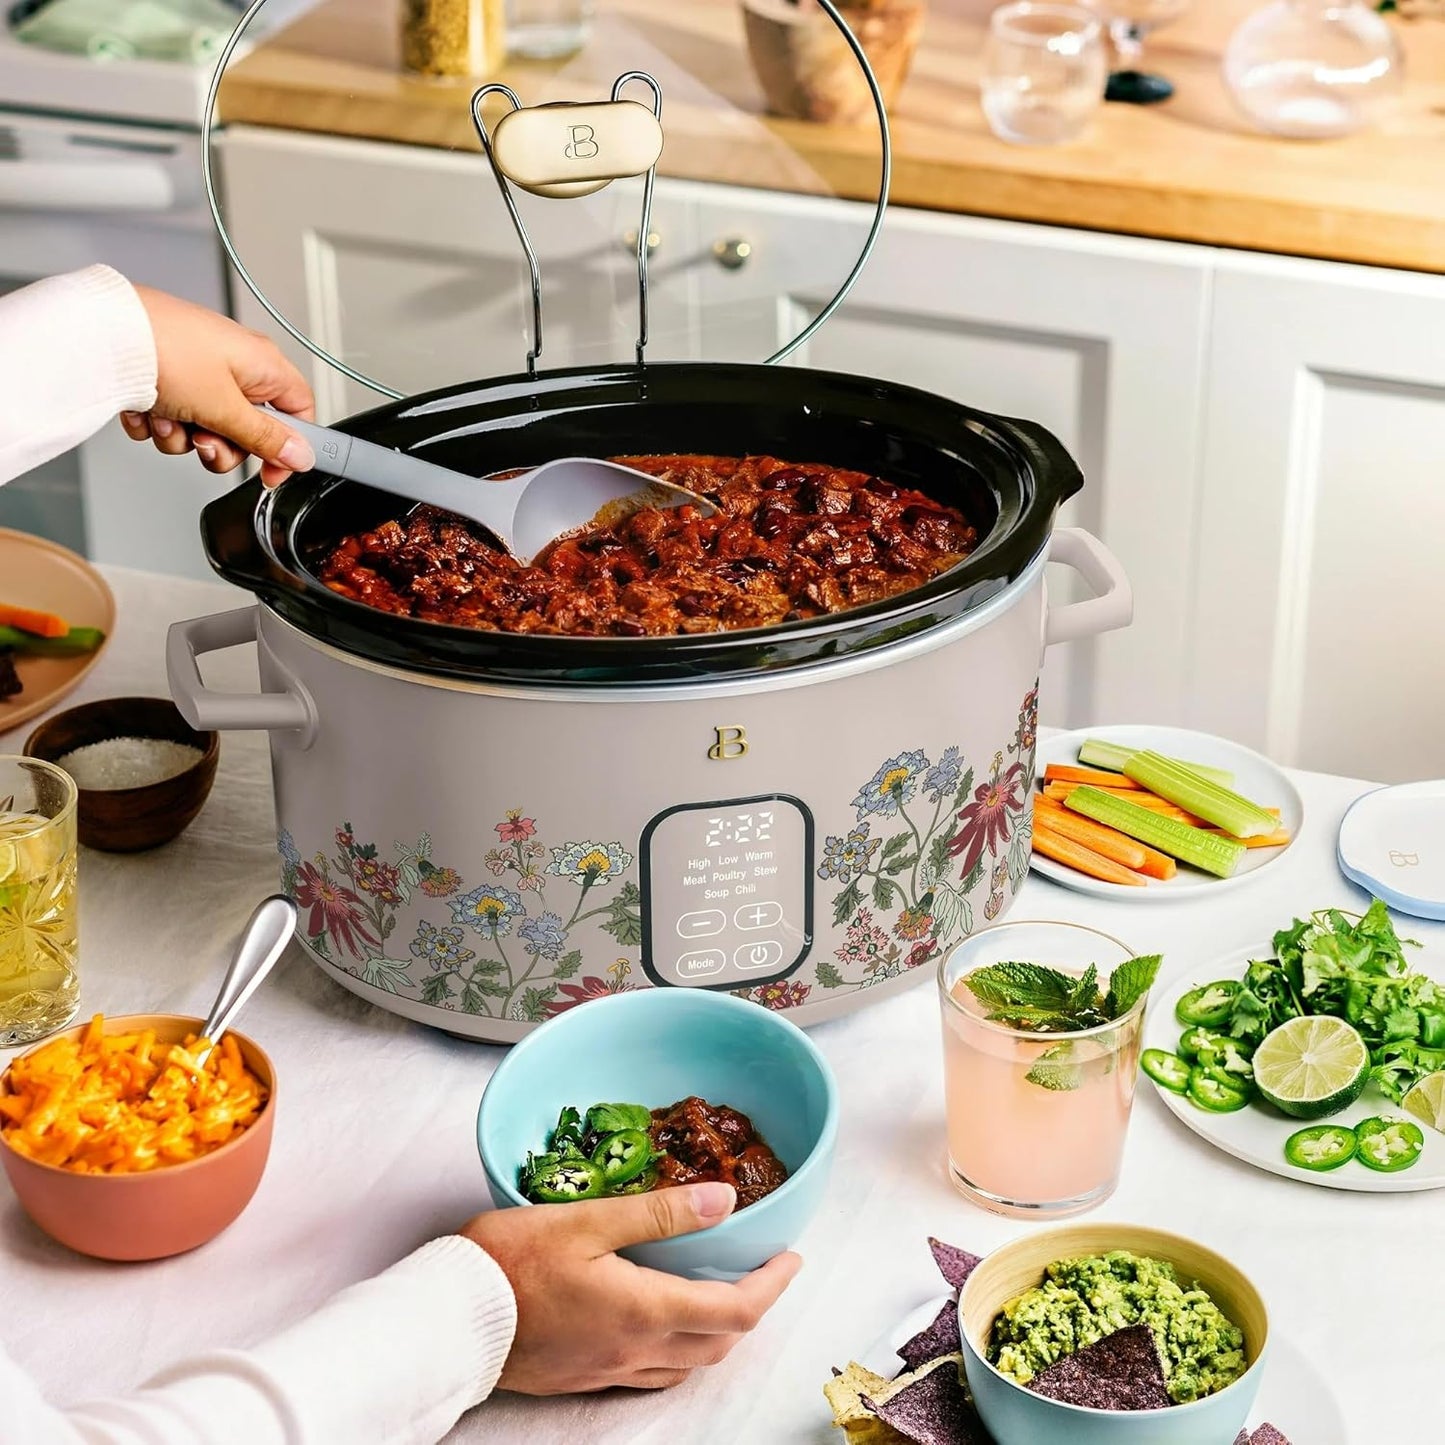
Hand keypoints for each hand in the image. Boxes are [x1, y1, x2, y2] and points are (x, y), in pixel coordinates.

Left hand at [120, 285, 315, 488]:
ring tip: (165, 417)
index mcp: (263, 363)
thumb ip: (266, 438)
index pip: (300, 413)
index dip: (290, 447)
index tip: (273, 472)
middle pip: (249, 430)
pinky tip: (146, 409)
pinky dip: (159, 422)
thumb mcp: (225, 409)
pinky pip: (175, 418)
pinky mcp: (167, 377)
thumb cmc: (167, 350)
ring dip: (183, 436)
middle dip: (223, 447)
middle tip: (204, 442)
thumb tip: (299, 455)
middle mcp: (235, 365)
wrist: (103, 334)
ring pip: (208, 428)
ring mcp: (199, 371)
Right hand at [461, 1181, 800, 1394]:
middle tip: (762, 1272)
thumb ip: (660, 1213)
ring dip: (717, 1335)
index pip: (736, 1311)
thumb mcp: (588, 1220)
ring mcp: (608, 1369)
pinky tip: (662, 1325)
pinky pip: (649, 1374)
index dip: (773, 1286)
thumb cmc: (511, 1260)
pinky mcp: (582, 1376)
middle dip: (752, 1310)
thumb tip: (723, 1200)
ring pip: (687, 1365)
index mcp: (644, 1310)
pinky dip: (676, 1351)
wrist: (450, 1316)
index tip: (791, 1258)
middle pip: (719, 1345)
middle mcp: (635, 1349)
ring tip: (720, 1294)